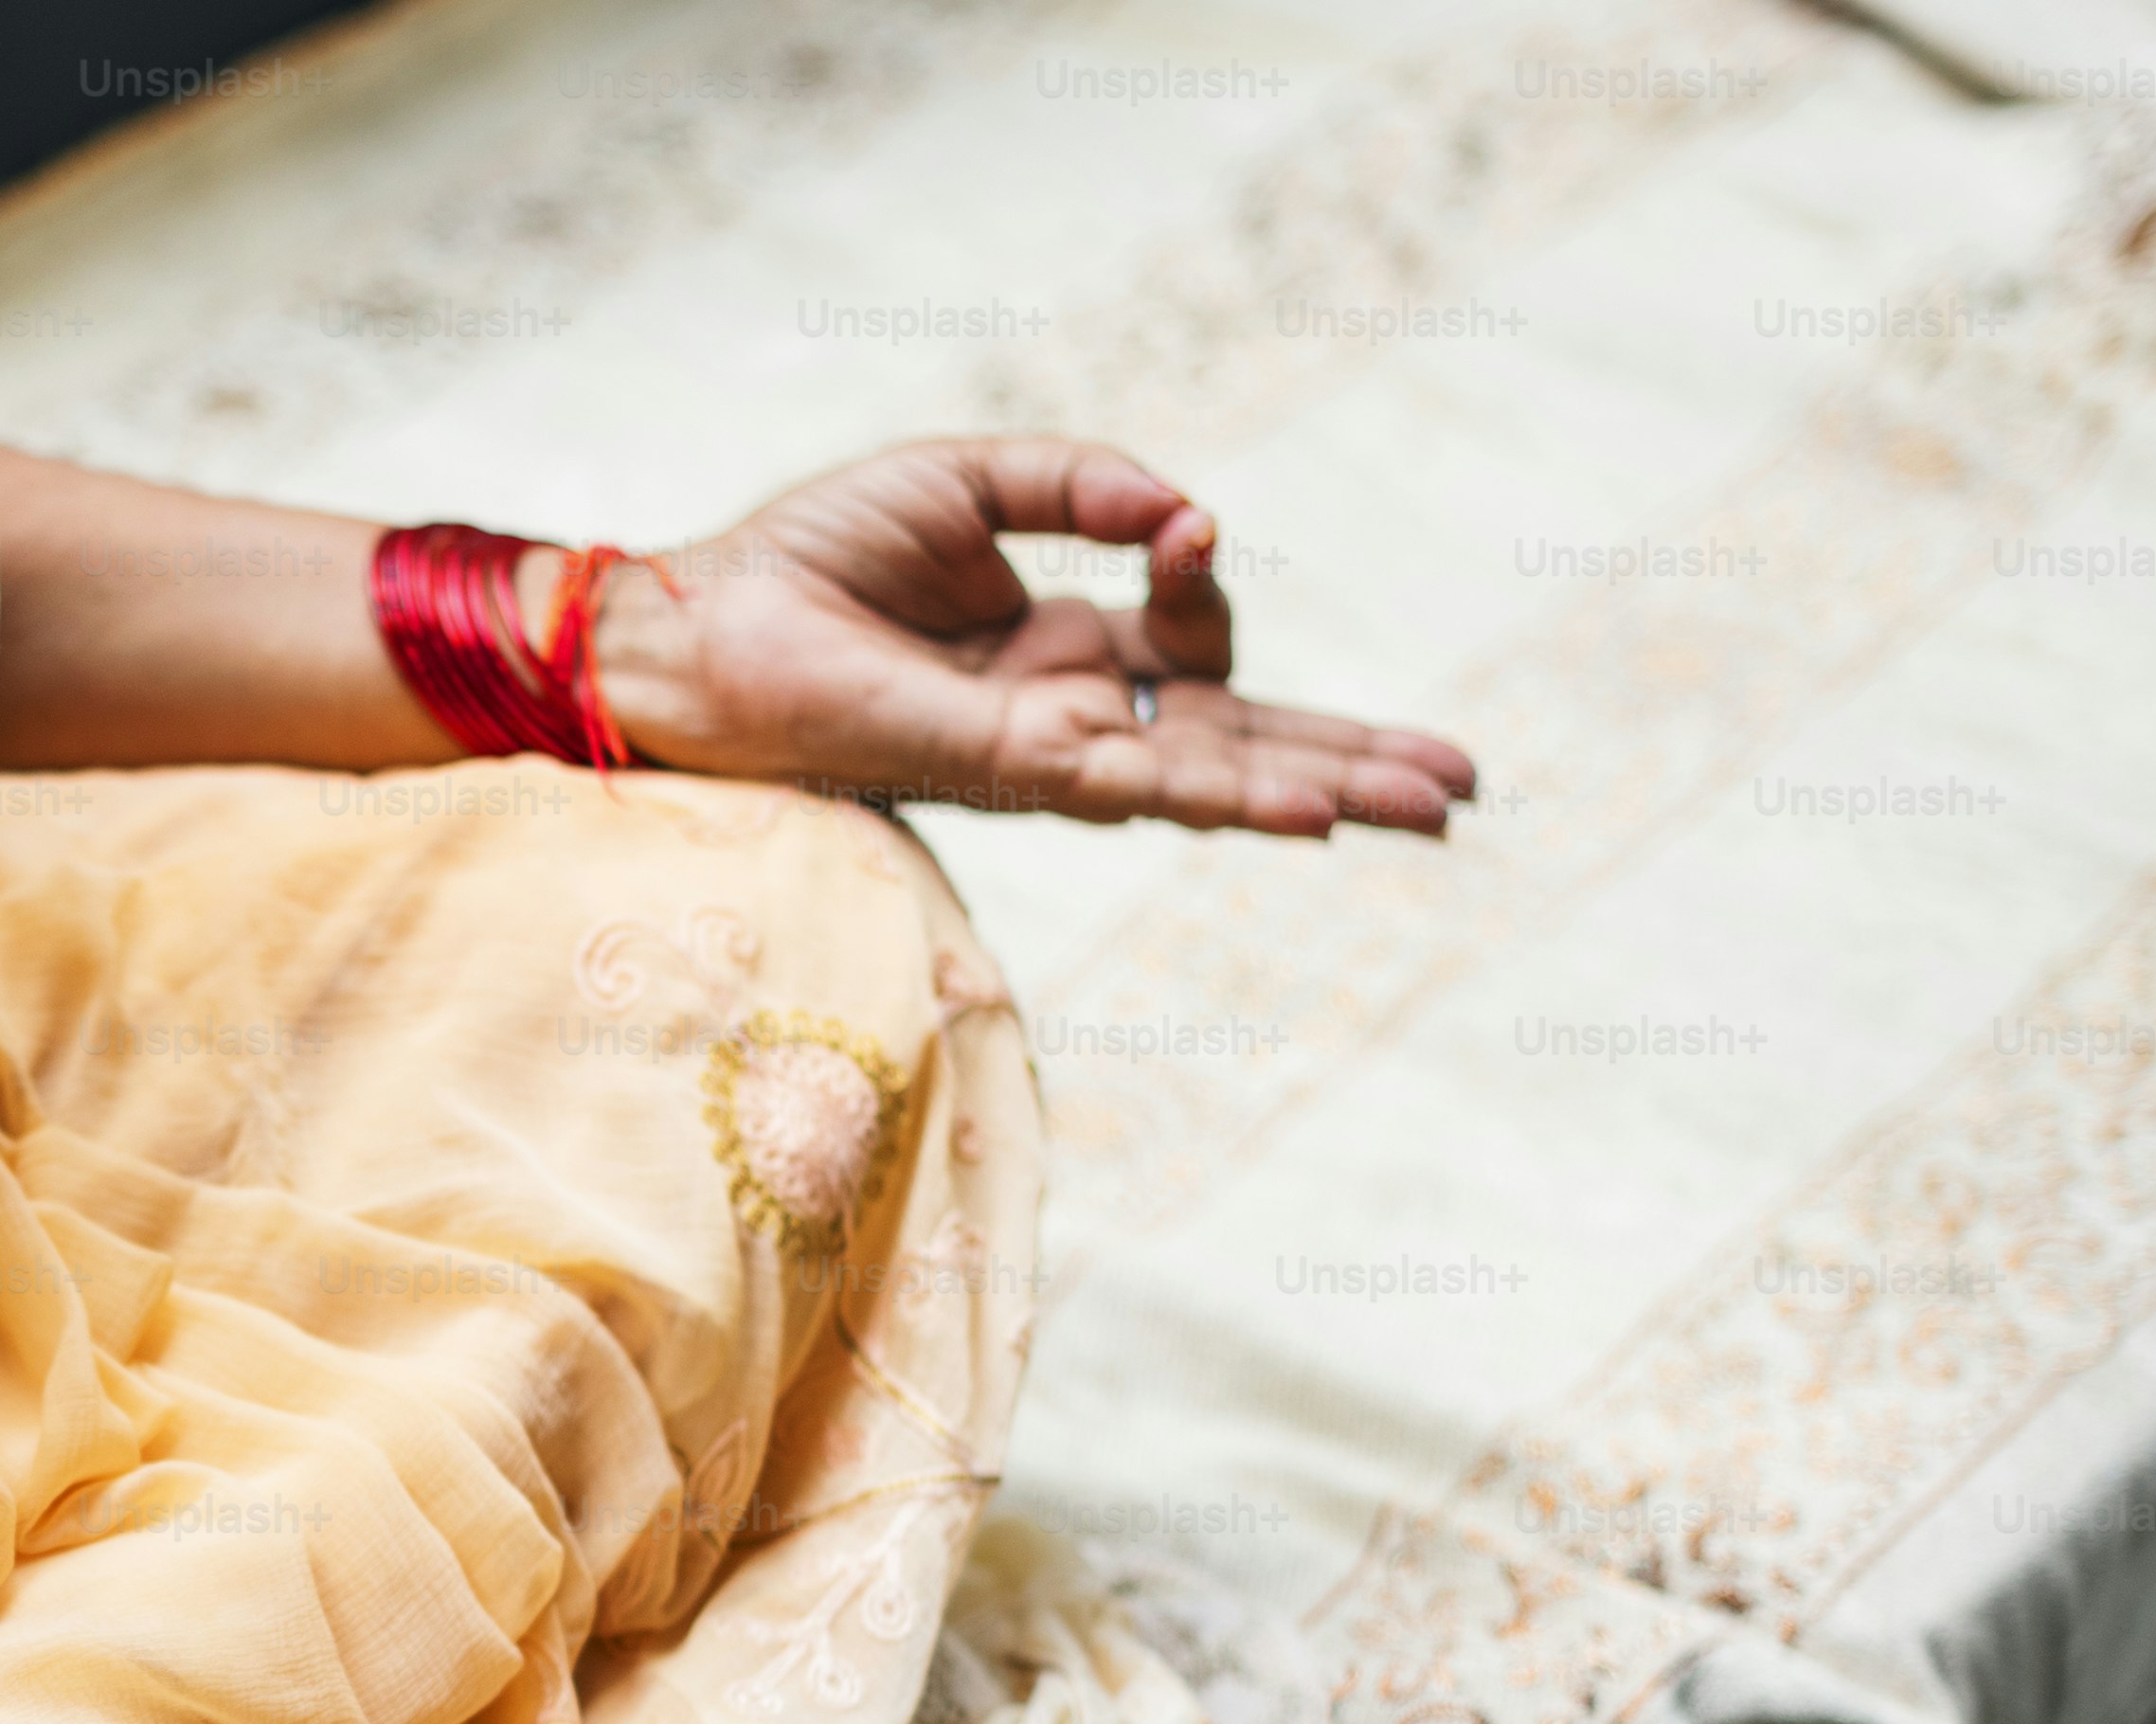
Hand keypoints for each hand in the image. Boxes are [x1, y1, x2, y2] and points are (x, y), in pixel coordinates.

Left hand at [585, 437, 1475, 837]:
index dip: (1200, 579)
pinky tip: (1310, 810)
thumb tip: (1190, 509)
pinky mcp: (1005, 772)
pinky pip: (1139, 785)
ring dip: (1327, 791)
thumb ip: (1082, 483)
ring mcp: (1043, 758)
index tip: (1182, 527)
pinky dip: (1230, 795)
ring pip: (1213, 780)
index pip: (1187, 637)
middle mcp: (1066, 722)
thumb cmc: (807, 559)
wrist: (694, 627)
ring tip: (1432, 810)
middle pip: (1239, 742)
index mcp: (1060, 656)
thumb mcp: (964, 481)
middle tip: (1461, 785)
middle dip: (1351, 760)